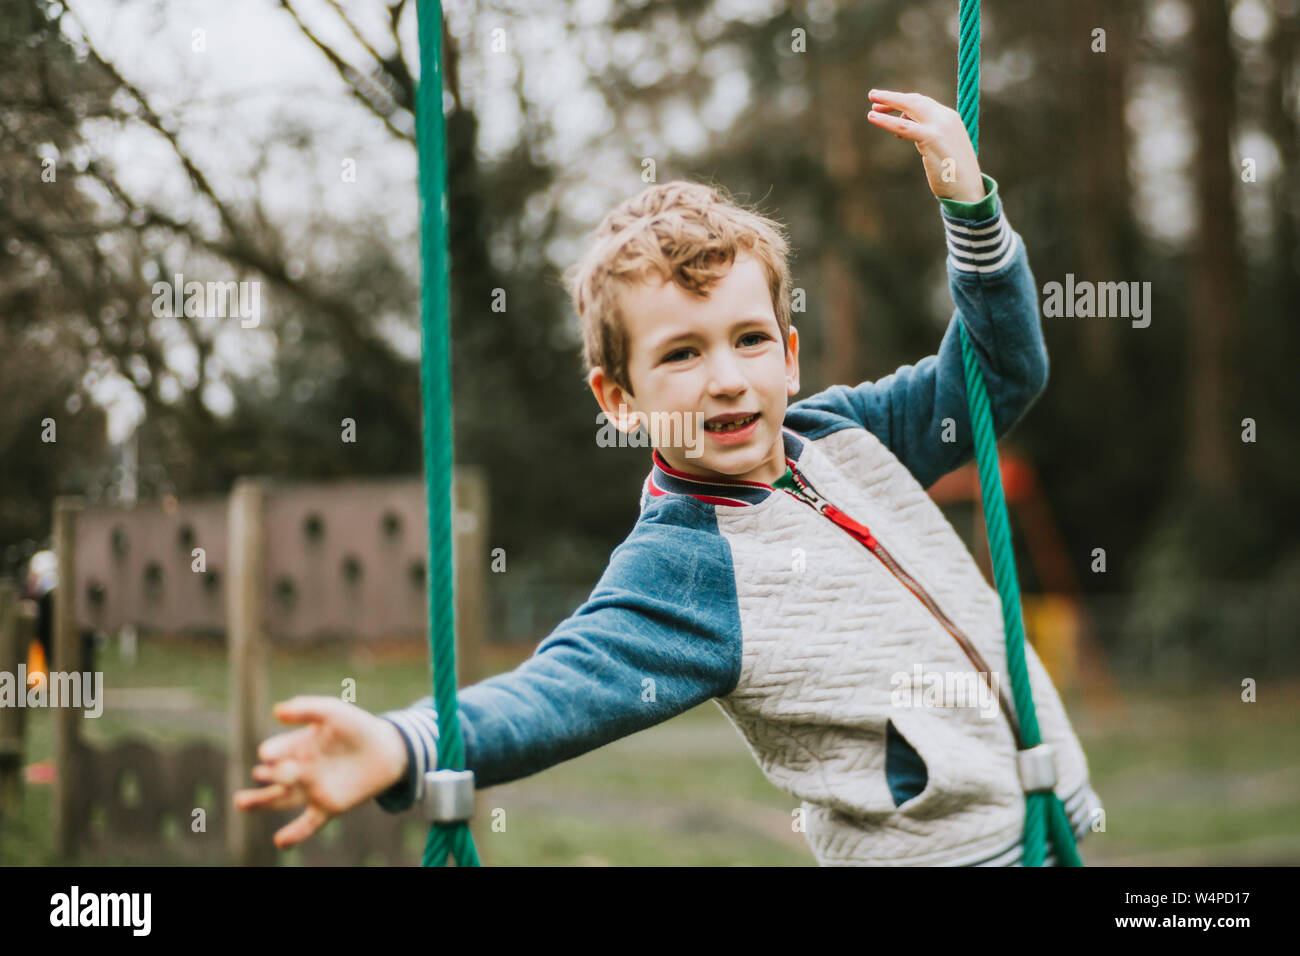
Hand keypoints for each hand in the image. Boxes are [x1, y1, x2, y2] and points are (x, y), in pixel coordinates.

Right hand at [232, 695, 409, 848]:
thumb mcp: (334, 711)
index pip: (278, 750)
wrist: (386, 750)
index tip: (268, 754)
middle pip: (276, 775)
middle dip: (269, 775)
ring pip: (282, 799)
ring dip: (261, 802)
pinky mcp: (327, 806)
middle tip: (262, 773)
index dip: (273, 752)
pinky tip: (280, 841)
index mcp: (296, 745)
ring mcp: (312, 789)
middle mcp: (299, 769)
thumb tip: (277, 711)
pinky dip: (295, 834)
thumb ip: (308, 709)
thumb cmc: (356, 727)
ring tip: (241, 802)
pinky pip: (308, 824)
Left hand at [866, 89, 983, 202]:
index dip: (903, 102)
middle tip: (873, 96)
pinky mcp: (931, 139)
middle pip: (915, 100)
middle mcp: (946, 118)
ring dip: (888, 103)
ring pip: (910, 108)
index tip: (886, 105)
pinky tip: (872, 117)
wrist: (968, 191)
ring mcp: (940, 127)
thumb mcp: (940, 149)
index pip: (923, 103)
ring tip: (871, 106)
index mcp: (950, 119)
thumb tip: (903, 130)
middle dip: (893, 97)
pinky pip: (903, 127)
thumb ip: (925, 136)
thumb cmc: (953, 175)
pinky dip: (886, 121)